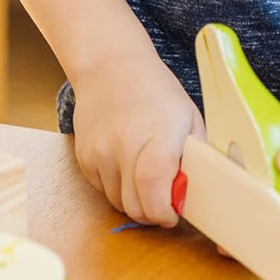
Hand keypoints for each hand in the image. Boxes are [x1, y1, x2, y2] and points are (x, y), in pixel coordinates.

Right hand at [71, 50, 205, 227]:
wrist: (111, 66)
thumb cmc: (156, 91)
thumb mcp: (189, 119)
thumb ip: (196, 158)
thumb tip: (196, 195)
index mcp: (157, 141)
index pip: (156, 198)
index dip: (166, 214)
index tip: (174, 212)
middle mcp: (124, 149)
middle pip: (135, 208)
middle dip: (152, 213)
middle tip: (162, 199)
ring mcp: (99, 154)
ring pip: (117, 202)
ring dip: (133, 199)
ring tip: (143, 174)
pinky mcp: (84, 156)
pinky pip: (101, 189)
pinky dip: (115, 185)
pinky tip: (124, 162)